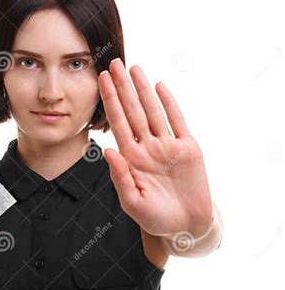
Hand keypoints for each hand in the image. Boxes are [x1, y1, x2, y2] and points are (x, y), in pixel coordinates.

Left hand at [98, 58, 212, 238]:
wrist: (185, 226)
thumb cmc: (155, 218)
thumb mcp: (132, 202)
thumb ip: (120, 177)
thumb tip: (106, 150)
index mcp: (131, 159)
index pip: (117, 124)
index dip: (110, 102)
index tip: (100, 81)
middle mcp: (147, 147)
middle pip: (133, 111)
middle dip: (122, 88)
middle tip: (114, 63)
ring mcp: (167, 146)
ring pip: (153, 111)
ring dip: (143, 90)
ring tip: (134, 68)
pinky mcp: (188, 148)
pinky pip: (177, 121)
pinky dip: (169, 104)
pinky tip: (159, 87)